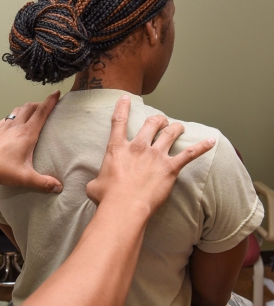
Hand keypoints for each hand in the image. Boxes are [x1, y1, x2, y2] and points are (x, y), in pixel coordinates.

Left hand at [0, 91, 62, 192]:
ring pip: (18, 109)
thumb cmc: (0, 169)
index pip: (41, 112)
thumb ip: (43, 183)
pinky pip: (8, 117)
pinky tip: (14, 123)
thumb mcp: (24, 177)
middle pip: (31, 107)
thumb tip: (59, 187)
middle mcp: (16, 126)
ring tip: (33, 112)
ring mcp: (4, 126)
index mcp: (27, 133)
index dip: (51, 101)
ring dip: (28, 108)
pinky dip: (15, 115)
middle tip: (48, 106)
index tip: (57, 93)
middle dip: (41, 103)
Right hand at [86, 95, 215, 214]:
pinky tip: (211, 141)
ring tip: (178, 127)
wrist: (124, 207)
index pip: (119, 122)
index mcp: (117, 149)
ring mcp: (156, 156)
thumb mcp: (94, 186)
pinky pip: (190, 154)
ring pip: (170, 133)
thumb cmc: (108, 198)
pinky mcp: (170, 168)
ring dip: (176, 128)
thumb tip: (95, 185)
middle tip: (159, 120)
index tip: (126, 98)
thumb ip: (96, 180)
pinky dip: (202, 147)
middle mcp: (138, 147)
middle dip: (157, 119)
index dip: (122, 107)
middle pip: (151, 123)